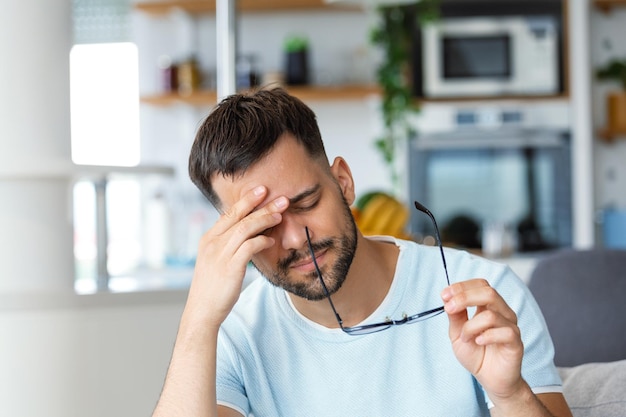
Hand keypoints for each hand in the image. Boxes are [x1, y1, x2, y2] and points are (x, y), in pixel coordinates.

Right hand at [184, 185, 288, 329]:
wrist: (202, 311)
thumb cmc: (212, 287)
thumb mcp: (216, 261)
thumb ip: (228, 245)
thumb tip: (248, 235)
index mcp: (208, 239)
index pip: (229, 213)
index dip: (246, 200)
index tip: (262, 191)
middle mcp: (213, 243)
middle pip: (239, 216)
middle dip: (261, 205)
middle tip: (280, 198)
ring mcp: (220, 254)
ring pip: (246, 228)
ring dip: (265, 219)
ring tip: (280, 215)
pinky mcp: (230, 267)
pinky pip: (249, 247)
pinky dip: (262, 241)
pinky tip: (271, 241)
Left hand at [441, 279, 525, 403]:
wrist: (489, 379)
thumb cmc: (476, 355)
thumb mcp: (457, 333)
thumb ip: (455, 316)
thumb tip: (447, 298)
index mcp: (489, 307)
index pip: (480, 285)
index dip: (462, 286)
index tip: (444, 294)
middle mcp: (502, 313)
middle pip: (488, 292)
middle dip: (464, 297)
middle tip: (449, 308)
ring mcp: (511, 326)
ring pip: (491, 314)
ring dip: (471, 326)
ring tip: (465, 338)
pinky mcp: (516, 342)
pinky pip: (504, 332)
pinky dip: (486, 336)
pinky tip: (478, 342)